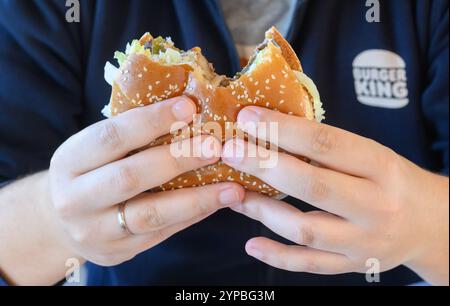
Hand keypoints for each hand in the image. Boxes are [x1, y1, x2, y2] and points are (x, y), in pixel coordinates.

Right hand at [49, 96, 243, 265]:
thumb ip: (130, 134)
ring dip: (197, 199)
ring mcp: (95, 231)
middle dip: (178, 159)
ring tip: (232, 187)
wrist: (62, 221)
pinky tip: (216, 202)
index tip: (188, 107)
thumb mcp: (94, 149)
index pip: (112, 136)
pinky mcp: (117, 251)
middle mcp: (75, 198)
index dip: (151, 120)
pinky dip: (192, 216)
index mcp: (69, 160)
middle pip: (131, 177)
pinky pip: (161, 233)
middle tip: (216, 146)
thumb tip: (188, 110)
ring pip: (151, 214)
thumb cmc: (89, 173)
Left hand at [222, 106, 448, 284]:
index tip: (247, 117)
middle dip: (264, 165)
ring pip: (305, 229)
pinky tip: (251, 244)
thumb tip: (269, 130)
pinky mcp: (352, 264)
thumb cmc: (391, 180)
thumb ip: (328, 148)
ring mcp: (363, 240)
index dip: (282, 129)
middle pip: (312, 185)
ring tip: (234, 194)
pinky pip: (310, 264)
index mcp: (380, 166)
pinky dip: (277, 256)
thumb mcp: (371, 154)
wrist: (431, 223)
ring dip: (263, 211)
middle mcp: (375, 205)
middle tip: (230, 150)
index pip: (325, 144)